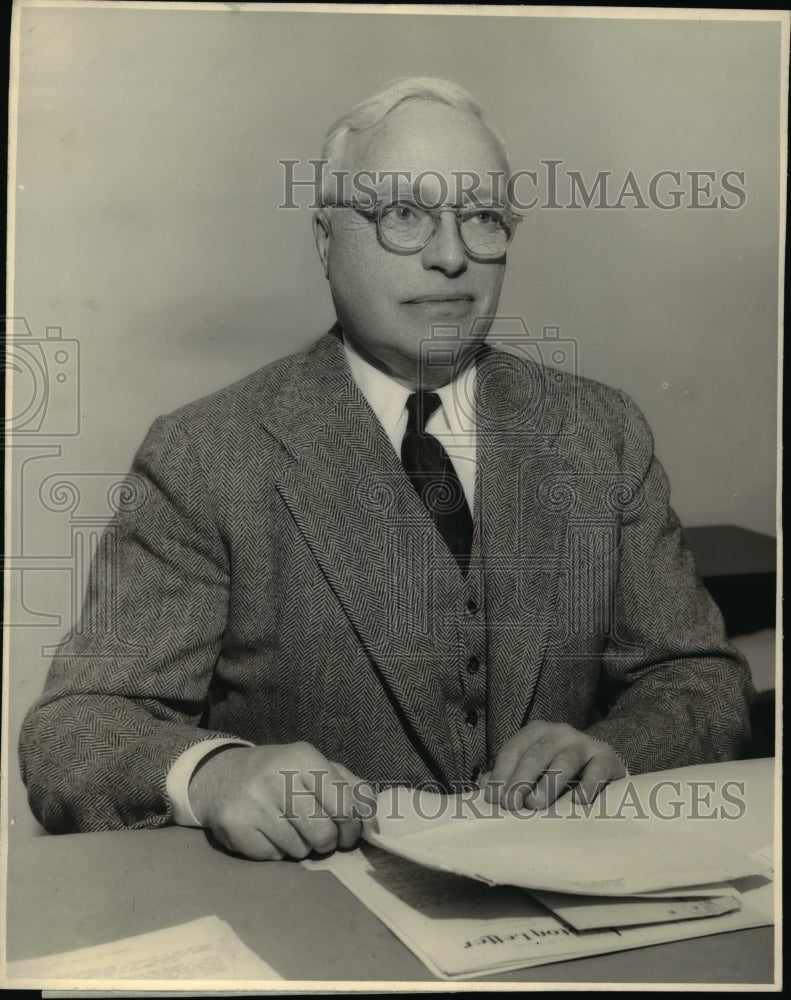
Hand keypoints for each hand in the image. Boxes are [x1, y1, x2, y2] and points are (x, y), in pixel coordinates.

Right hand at [187, 741, 368, 860]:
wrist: (219, 777)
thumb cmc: (279, 773)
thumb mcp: (314, 766)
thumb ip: (349, 787)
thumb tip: (375, 822)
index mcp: (303, 757)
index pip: (345, 804)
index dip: (354, 827)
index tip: (350, 832)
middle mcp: (277, 777)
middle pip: (324, 833)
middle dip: (329, 841)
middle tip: (322, 835)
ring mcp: (254, 805)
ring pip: (301, 850)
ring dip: (303, 846)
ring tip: (290, 827)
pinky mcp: (237, 829)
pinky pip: (276, 858)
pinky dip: (279, 852)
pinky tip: (269, 833)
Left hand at [481, 721, 625, 809]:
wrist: (605, 765)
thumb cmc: (560, 770)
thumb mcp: (535, 768)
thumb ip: (510, 775)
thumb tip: (483, 786)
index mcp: (537, 732)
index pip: (514, 749)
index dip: (502, 773)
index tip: (494, 798)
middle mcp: (560, 732)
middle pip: (537, 753)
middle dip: (521, 779)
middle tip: (511, 804)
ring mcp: (585, 743)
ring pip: (565, 760)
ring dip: (549, 782)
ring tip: (536, 804)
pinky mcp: (608, 757)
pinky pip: (598, 769)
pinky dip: (588, 784)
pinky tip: (578, 801)